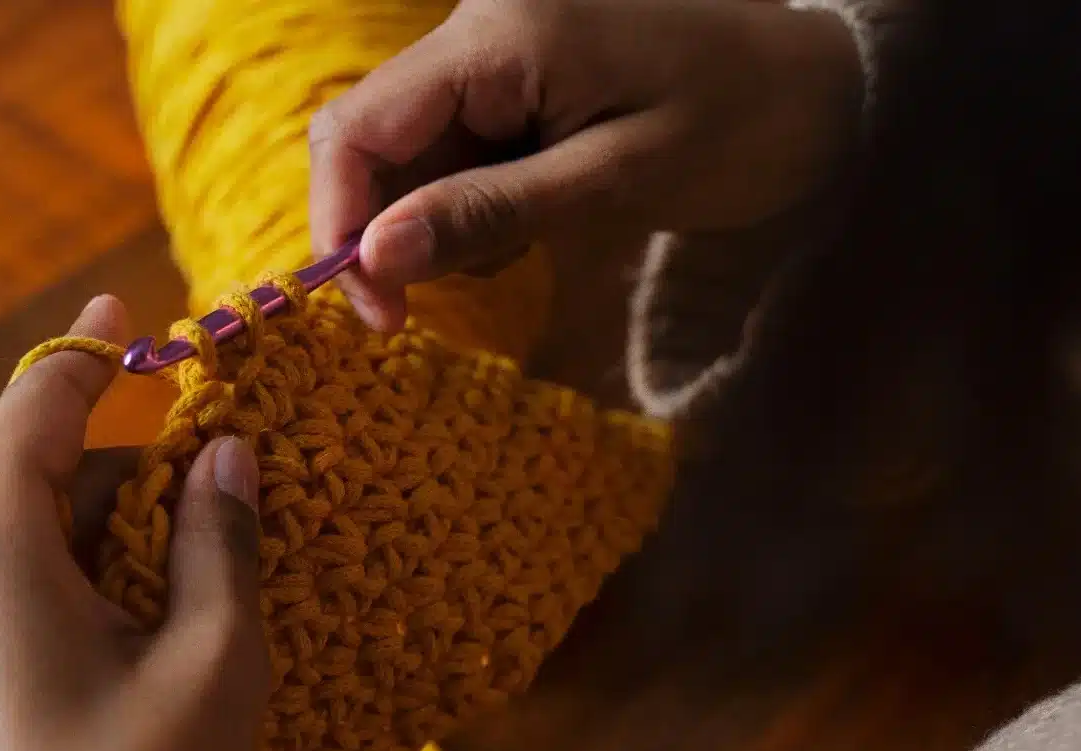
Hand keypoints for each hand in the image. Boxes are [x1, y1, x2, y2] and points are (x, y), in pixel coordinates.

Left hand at [0, 296, 267, 750]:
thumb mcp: (211, 654)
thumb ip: (220, 534)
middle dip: (133, 474)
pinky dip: (80, 584)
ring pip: (32, 539)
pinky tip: (144, 636)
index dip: (89, 350)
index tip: (124, 306)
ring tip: (198, 589)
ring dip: (113, 538)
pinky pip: (10, 592)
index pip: (39, 404)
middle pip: (43, 476)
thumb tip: (226, 452)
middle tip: (227, 494)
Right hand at [309, 0, 862, 331]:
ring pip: (408, 156)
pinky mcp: (514, 81)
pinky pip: (453, 154)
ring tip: (529, 241)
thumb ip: (487, 213)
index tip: (374, 311)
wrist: (822, 88)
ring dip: (436, 223)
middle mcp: (481, 28)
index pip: (361, 126)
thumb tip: (372, 257)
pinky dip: (471, 206)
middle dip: (384, 231)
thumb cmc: (739, 126)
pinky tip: (537, 215)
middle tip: (423, 309)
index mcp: (502, 33)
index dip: (340, 222)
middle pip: (372, 139)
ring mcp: (496, 53)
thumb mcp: (613, 181)